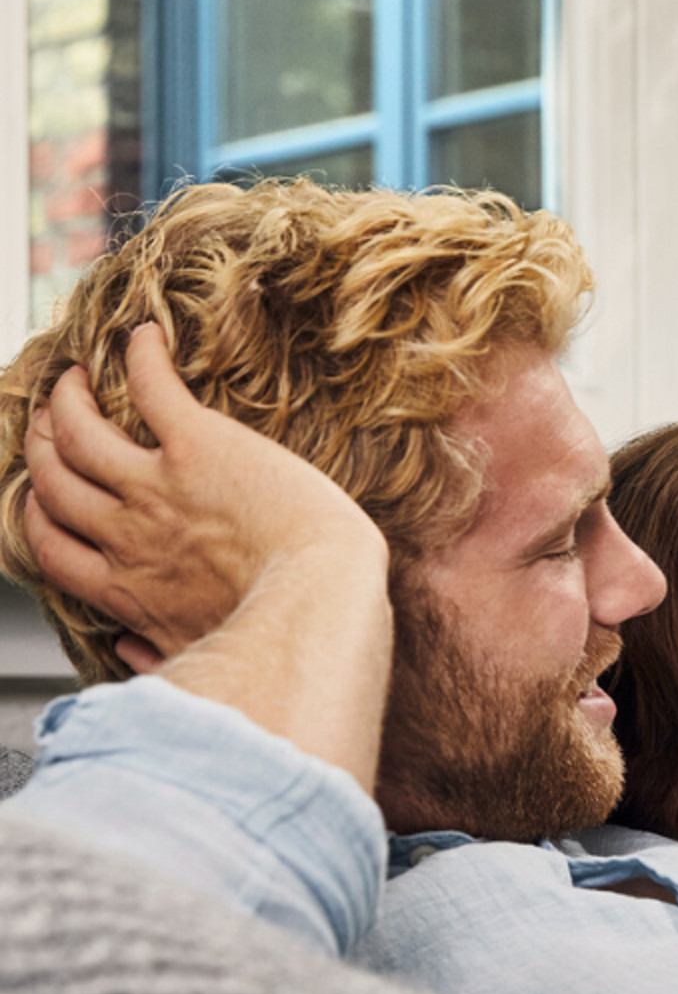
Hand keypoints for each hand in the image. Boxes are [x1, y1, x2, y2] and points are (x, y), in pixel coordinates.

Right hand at [21, 322, 385, 666]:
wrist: (323, 598)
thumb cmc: (281, 633)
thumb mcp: (202, 657)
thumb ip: (157, 652)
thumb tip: (128, 654)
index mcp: (127, 588)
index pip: (51, 546)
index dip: (38, 514)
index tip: (44, 496)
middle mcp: (130, 533)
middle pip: (54, 482)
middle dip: (42, 449)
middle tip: (53, 425)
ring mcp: (158, 485)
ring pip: (79, 431)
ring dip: (68, 400)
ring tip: (74, 379)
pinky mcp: (200, 445)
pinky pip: (151, 388)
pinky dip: (141, 357)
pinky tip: (145, 336)